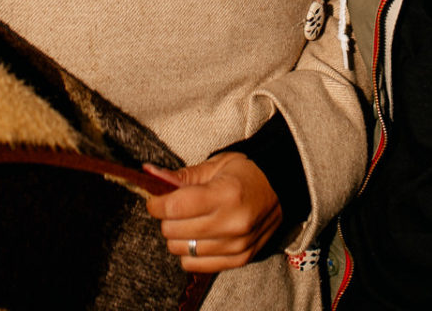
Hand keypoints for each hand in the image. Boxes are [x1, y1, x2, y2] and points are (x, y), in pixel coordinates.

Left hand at [143, 153, 282, 273]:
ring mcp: (237, 245)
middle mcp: (233, 223)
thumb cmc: (246, 172)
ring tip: (188, 222)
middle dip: (166, 218)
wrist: (282, 188)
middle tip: (174, 208)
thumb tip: (149, 174)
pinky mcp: (240, 259)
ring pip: (182, 250)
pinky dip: (190, 253)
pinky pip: (197, 265)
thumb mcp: (216, 165)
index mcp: (226, 194)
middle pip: (175, 231)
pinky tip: (198, 237)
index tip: (155, 200)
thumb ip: (183, 176)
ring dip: (177, 236)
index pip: (175, 207)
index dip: (156, 204)